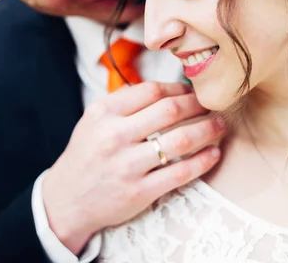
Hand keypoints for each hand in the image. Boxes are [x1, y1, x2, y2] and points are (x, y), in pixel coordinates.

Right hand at [42, 82, 223, 254]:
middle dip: (199, 105)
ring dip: (208, 130)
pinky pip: (181, 173)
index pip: (151, 90)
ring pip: (180, 141)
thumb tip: (166, 89)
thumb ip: (124, 103)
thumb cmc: (87, 155)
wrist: (67, 199)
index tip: (191, 92)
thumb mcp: (93, 120)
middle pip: (170, 110)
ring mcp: (127, 166)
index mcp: (104, 113)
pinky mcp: (140, 192)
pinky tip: (214, 153)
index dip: (178, 88)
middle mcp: (114, 136)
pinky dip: (203, 161)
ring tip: (220, 125)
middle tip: (212, 104)